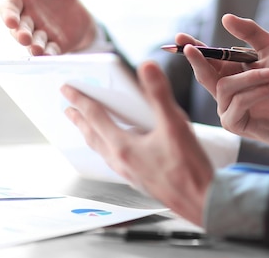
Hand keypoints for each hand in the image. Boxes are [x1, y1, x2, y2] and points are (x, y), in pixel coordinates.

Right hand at [0, 0, 95, 54]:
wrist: (75, 1)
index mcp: (17, 0)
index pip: (8, 8)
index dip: (8, 15)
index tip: (10, 20)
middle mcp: (25, 20)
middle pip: (20, 29)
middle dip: (21, 34)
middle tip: (24, 37)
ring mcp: (40, 34)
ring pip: (34, 43)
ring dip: (34, 47)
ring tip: (37, 49)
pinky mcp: (55, 45)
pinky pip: (51, 51)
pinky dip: (50, 54)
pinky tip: (52, 55)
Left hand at [62, 61, 212, 226]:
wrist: (201, 201)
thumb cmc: (188, 167)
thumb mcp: (175, 124)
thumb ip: (159, 94)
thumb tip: (147, 67)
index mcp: (123, 146)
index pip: (95, 116)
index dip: (80, 100)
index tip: (67, 89)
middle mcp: (120, 161)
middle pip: (92, 135)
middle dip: (79, 120)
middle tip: (68, 109)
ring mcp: (128, 172)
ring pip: (102, 149)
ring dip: (92, 134)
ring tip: (87, 127)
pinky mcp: (138, 179)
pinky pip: (114, 159)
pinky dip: (108, 147)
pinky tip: (118, 147)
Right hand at [184, 14, 268, 146]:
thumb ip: (250, 33)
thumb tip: (226, 17)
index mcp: (230, 70)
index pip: (206, 58)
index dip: (192, 48)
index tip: (180, 37)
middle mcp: (224, 89)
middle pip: (203, 73)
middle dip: (197, 60)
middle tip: (191, 49)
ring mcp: (226, 107)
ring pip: (224, 87)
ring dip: (250, 78)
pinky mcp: (233, 123)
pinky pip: (236, 103)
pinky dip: (255, 93)